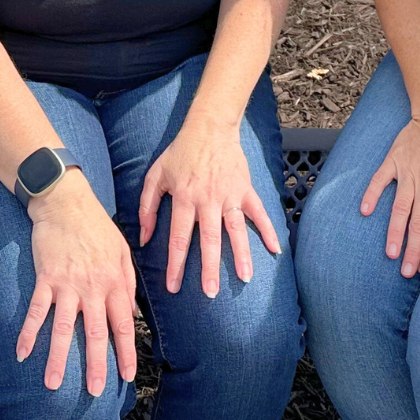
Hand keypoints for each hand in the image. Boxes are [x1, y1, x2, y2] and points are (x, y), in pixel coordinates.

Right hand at [18, 174, 140, 394]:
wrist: (67, 202)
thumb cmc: (97, 226)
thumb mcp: (122, 251)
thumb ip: (128, 282)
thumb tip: (132, 312)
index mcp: (114, 281)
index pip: (122, 324)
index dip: (125, 351)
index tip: (127, 375)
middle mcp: (93, 287)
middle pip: (96, 332)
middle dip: (97, 364)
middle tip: (96, 391)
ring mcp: (67, 284)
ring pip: (64, 328)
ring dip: (58, 358)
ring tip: (53, 385)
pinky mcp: (45, 278)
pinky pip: (36, 310)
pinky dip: (28, 333)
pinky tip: (21, 354)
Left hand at [137, 122, 281, 297]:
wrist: (209, 127)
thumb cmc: (180, 152)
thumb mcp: (155, 175)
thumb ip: (147, 207)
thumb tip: (144, 238)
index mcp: (183, 198)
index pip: (178, 238)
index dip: (175, 265)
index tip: (174, 287)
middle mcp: (207, 199)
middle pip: (208, 239)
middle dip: (209, 268)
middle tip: (211, 293)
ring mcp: (229, 194)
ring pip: (235, 229)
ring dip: (241, 254)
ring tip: (245, 278)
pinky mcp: (245, 189)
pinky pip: (258, 212)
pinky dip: (268, 230)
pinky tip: (276, 249)